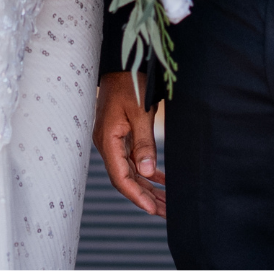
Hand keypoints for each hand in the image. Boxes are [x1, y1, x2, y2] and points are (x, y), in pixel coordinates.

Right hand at [93, 71, 165, 216]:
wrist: (121, 61)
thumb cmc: (129, 82)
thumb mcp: (139, 112)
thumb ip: (143, 143)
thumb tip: (146, 173)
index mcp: (107, 139)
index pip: (120, 177)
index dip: (136, 195)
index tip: (153, 209)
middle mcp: (107, 142)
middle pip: (125, 178)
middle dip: (145, 196)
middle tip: (166, 212)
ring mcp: (113, 139)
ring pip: (130, 170)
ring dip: (147, 186)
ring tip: (166, 202)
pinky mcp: (120, 134)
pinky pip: (132, 158)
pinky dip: (146, 170)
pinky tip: (161, 180)